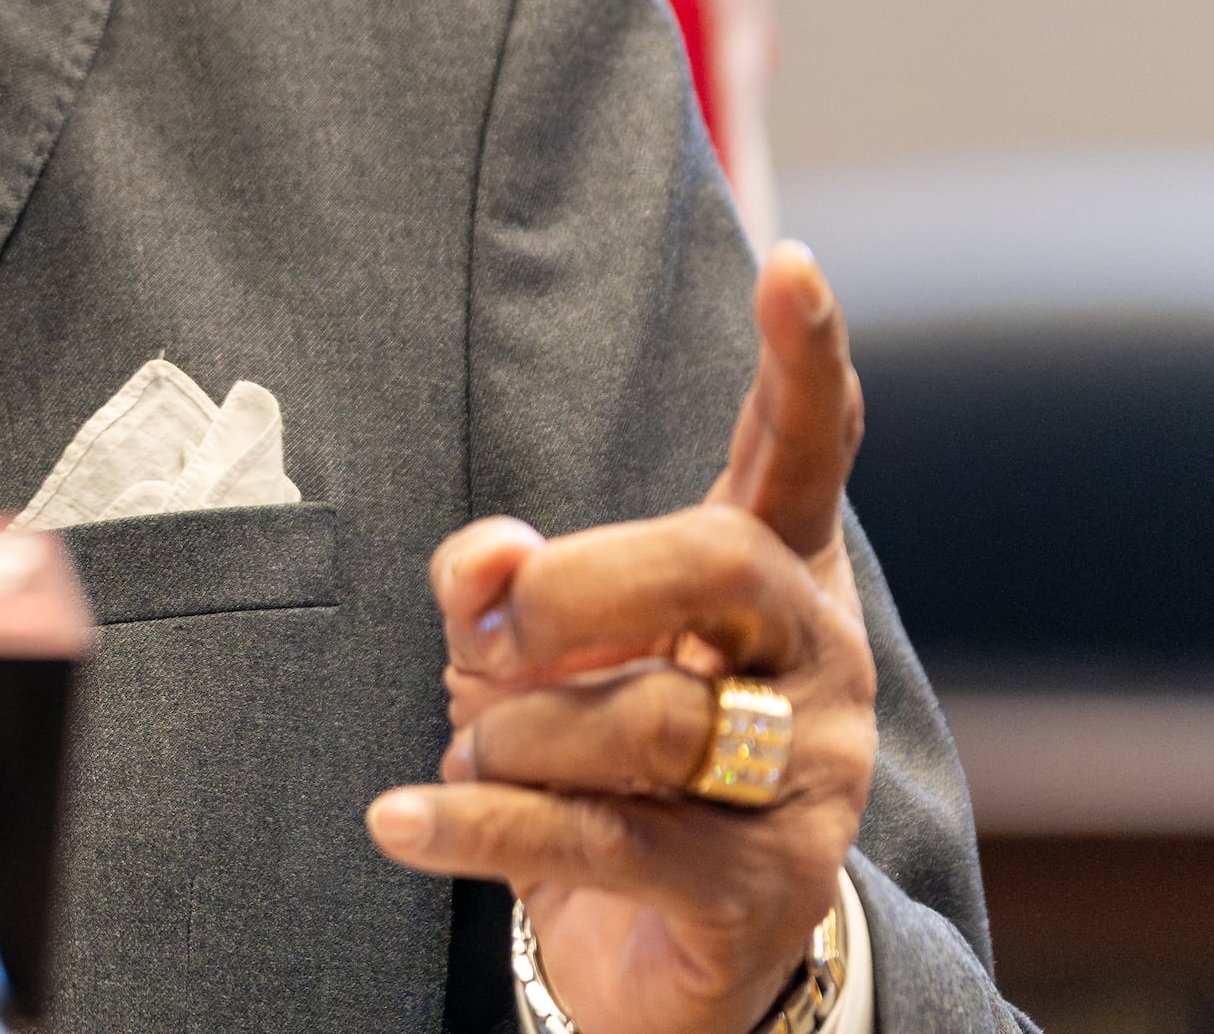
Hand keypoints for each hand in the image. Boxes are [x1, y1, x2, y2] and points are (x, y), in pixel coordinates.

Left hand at [367, 241, 876, 1033]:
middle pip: (712, 562)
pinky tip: (398, 820)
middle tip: (488, 638)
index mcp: (774, 575)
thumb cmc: (587, 757)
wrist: (658, 952)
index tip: (794, 262)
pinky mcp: (756, 888)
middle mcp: (816, 661)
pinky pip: (596, 835)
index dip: (802, 361)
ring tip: (475, 753)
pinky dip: (473, 823)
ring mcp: (805, 780)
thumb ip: (495, 578)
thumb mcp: (524, 648)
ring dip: (510, 735)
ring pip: (644, 718)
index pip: (804, 452)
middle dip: (572, 589)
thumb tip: (489, 560)